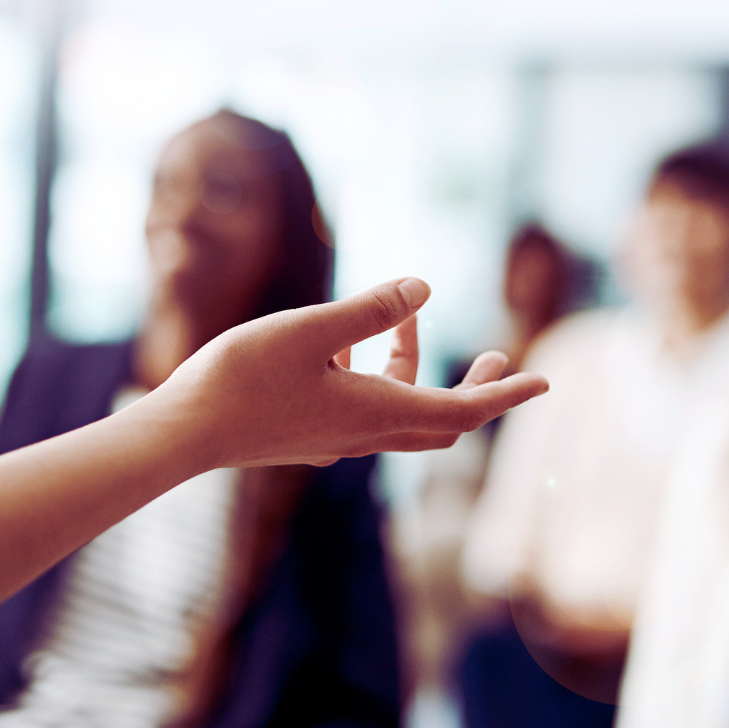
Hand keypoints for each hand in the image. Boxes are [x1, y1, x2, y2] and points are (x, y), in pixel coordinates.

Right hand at [154, 277, 548, 467]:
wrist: (183, 433)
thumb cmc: (242, 378)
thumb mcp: (310, 330)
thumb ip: (369, 310)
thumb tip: (424, 289)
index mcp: (376, 411)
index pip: (463, 410)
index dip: (507, 395)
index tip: (545, 382)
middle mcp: (364, 434)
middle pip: (441, 420)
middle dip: (476, 390)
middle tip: (496, 357)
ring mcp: (336, 438)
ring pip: (399, 410)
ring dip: (414, 367)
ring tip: (403, 318)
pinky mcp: (309, 433)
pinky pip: (365, 408)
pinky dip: (377, 376)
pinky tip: (347, 344)